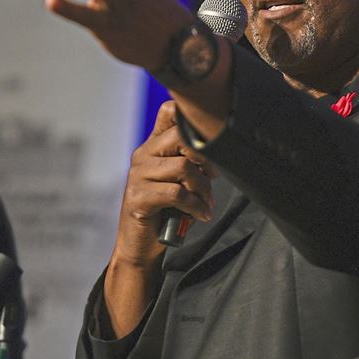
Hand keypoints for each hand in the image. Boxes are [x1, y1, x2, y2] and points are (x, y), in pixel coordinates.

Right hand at [112, 101, 217, 269]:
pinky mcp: (138, 198)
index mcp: (152, 147)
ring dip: (203, 188)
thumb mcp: (178, 180)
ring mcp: (138, 176)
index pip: (168, 112)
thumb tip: (221, 151)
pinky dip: (195, 205)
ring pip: (183, 167)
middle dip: (205, 158)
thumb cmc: (165, 212)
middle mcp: (142, 156)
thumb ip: (190, 161)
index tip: (207, 148)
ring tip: (206, 202)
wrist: (141, 245)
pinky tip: (200, 214)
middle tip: (211, 176)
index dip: (191, 119)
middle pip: (181, 137)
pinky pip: (177, 193)